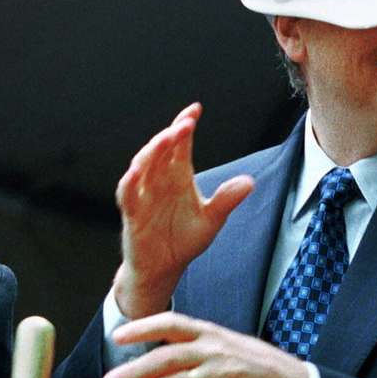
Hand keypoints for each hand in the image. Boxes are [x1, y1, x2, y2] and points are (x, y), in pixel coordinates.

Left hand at [101, 312, 309, 377]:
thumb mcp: (224, 340)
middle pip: (167, 358)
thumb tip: (152, 351)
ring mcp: (219, 377)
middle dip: (134, 370)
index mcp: (210, 333)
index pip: (172, 324)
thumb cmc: (252, 361)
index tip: (119, 336)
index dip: (143, 328)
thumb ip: (192, 343)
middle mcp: (213, 352)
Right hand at [113, 103, 253, 317]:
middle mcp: (159, 181)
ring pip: (142, 166)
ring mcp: (143, 195)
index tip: (196, 109)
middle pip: (162, 150)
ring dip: (152, 151)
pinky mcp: (132, 214)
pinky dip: (130, 182)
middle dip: (172, 134)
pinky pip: (127, 194)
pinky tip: (136, 172)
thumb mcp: (212, 219)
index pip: (180, 146)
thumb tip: (249, 182)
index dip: (185, 126)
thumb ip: (227, 199)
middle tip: (186, 123)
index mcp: (178, 177)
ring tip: (166, 138)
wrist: (163, 268)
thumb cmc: (183, 239)